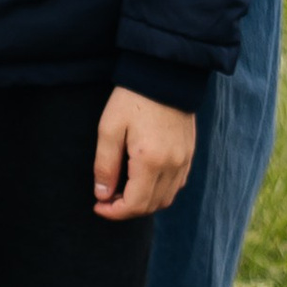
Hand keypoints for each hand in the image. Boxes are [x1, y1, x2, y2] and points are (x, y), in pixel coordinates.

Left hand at [93, 87, 197, 218]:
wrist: (163, 74)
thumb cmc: (132, 98)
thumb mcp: (109, 128)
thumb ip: (105, 165)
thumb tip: (102, 195)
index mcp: (150, 161)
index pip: (134, 205)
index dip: (114, 213)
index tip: (98, 206)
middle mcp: (172, 165)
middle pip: (151, 206)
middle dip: (127, 209)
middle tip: (107, 198)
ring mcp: (184, 160)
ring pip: (166, 199)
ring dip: (144, 202)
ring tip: (123, 190)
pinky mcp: (189, 153)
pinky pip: (177, 185)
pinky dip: (159, 191)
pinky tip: (143, 180)